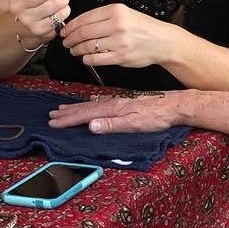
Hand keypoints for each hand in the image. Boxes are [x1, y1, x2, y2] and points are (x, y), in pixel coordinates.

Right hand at [48, 89, 187, 131]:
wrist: (176, 105)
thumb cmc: (158, 116)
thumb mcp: (135, 124)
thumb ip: (112, 125)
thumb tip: (91, 126)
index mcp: (114, 109)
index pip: (86, 115)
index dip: (69, 119)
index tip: (54, 122)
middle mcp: (114, 102)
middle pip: (86, 108)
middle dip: (68, 112)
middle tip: (52, 115)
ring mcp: (120, 101)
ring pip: (92, 104)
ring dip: (77, 107)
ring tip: (64, 108)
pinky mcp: (126, 102)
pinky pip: (102, 102)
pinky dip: (91, 104)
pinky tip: (91, 104)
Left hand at [62, 2, 177, 72]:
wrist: (163, 41)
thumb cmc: (142, 27)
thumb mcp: (125, 13)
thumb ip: (104, 17)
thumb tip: (79, 25)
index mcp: (116, 10)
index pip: (85, 18)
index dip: (71, 26)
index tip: (64, 31)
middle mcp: (117, 24)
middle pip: (84, 32)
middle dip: (70, 38)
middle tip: (65, 42)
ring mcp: (119, 42)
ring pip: (88, 46)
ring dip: (77, 49)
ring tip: (73, 50)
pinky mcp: (121, 57)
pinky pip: (97, 59)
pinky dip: (87, 59)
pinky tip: (85, 58)